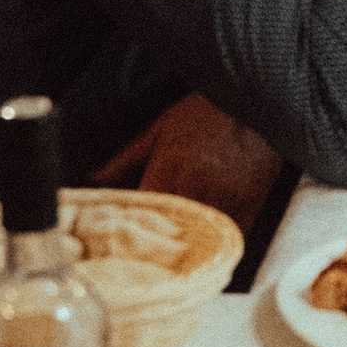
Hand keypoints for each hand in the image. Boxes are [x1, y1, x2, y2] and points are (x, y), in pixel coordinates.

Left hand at [93, 92, 280, 229]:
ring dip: (192, 241)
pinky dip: (219, 238)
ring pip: (202, 237)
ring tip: (183, 243)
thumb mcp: (159, 129)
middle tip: (154, 245)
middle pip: (171, 231)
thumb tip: (94, 180)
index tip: (131, 233)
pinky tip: (212, 234)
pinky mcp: (251, 204)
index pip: (145, 214)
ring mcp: (226, 198)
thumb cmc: (203, 113)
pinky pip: (230, 234)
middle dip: (162, 238)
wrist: (252, 100)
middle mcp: (197, 187)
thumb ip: (125, 159)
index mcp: (169, 170)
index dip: (137, 225)